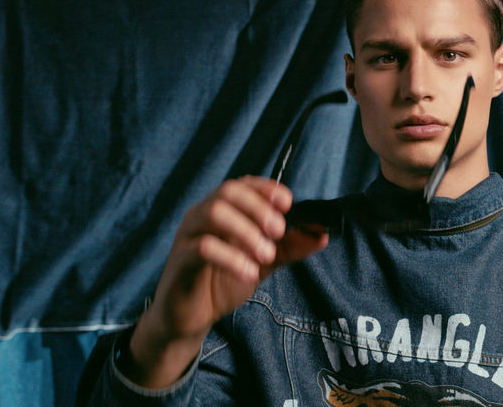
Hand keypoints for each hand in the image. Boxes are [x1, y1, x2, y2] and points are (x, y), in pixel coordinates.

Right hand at [123, 176, 328, 387]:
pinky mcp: (180, 260)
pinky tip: (249, 272)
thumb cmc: (223, 282)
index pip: (243, 184)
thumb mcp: (263, 262)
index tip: (288, 203)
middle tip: (280, 231)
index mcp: (222, 210)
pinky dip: (231, 257)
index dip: (266, 188)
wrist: (191, 318)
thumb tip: (322, 233)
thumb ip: (290, 247)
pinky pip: (202, 247)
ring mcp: (188, 235)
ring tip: (265, 254)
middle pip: (228, 191)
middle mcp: (202, 215)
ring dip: (246, 231)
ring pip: (213, 213)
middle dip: (258, 207)